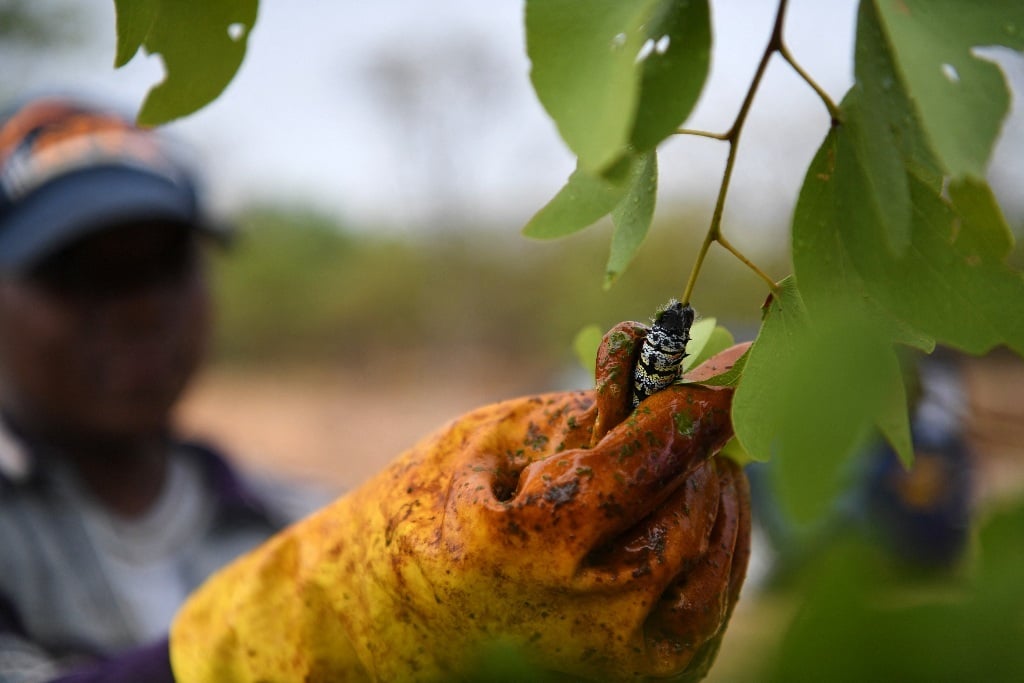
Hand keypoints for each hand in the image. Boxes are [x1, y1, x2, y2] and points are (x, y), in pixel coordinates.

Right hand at [170, 323, 750, 681]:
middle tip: (699, 405)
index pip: (651, 455)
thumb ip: (583, 413)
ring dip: (714, 493)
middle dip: (702, 444)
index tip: (747, 359)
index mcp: (532, 540)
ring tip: (693, 456)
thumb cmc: (428, 517)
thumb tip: (665, 371)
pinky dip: (716, 548)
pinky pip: (710, 606)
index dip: (704, 398)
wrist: (384, 626)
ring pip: (715, 558)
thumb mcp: (492, 443)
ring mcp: (619, 662)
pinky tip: (693, 510)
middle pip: (691, 506)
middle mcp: (587, 614)